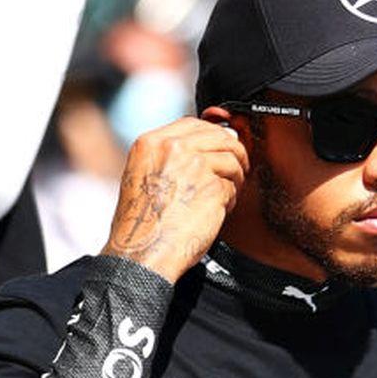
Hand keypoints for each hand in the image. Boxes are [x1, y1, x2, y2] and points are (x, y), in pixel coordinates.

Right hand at [102, 115, 248, 283]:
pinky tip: (219, 211)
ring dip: (236, 176)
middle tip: (237, 168)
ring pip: (231, 158)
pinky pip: (232, 187)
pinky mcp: (213, 188)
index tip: (221, 146)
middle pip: (219, 136)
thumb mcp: (140, 177)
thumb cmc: (139, 226)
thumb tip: (201, 150)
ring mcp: (195, 166)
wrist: (142, 253)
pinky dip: (231, 200)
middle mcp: (173, 148)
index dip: (213, 135)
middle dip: (233, 152)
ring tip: (230, 192)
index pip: (193, 124)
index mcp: (152, 143)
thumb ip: (167, 159)